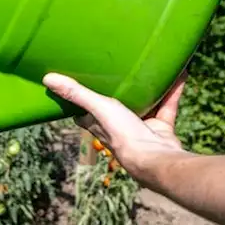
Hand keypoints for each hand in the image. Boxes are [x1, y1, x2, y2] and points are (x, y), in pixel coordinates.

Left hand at [42, 72, 188, 186]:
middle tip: (118, 69)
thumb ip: (76, 93)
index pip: (83, 112)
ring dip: (148, 88)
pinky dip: (172, 91)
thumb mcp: (97, 108)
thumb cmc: (121, 135)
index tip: (79, 83)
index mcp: (98, 123)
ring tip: (149, 67)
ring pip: (144, 104)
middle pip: (114, 107)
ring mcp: (140, 127)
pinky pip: (167, 105)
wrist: (155, 158)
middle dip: (117, 91)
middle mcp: (117, 127)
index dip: (79, 100)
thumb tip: (47, 78)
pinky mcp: (160, 128)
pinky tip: (178, 73)